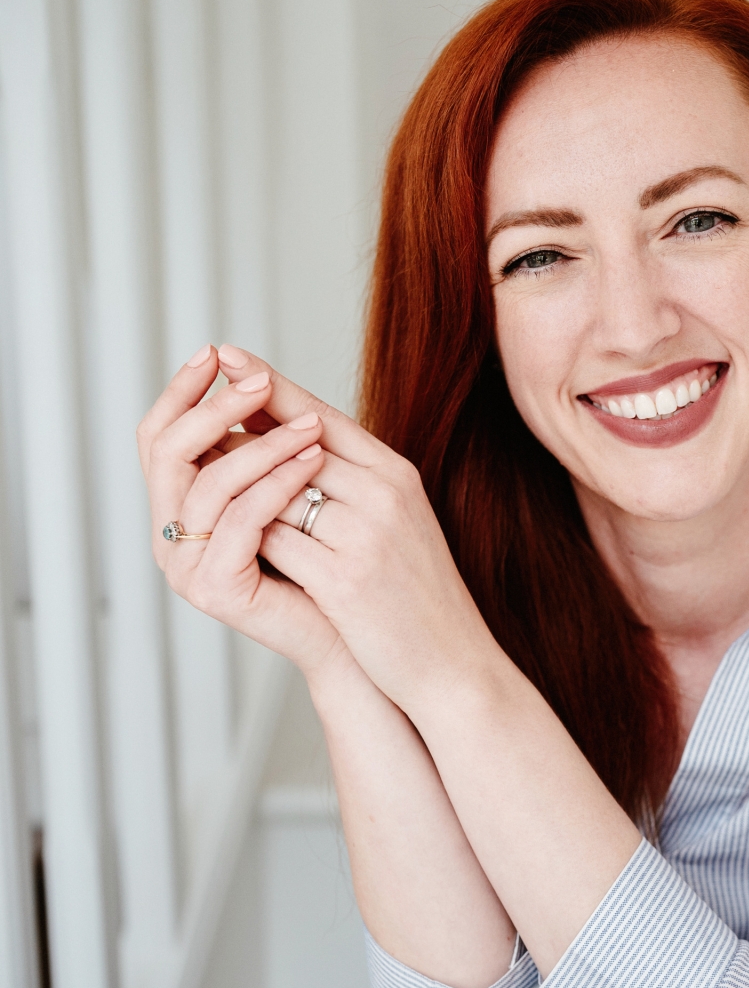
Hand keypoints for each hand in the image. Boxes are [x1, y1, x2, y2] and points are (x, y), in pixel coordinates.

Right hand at [137, 345, 346, 674]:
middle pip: (169, 450)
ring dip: (262, 443)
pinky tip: (313, 461)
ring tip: (310, 424)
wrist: (351, 636)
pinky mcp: (215, 589)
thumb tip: (253, 369)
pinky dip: (278, 483)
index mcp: (179, 507)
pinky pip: (241, 520)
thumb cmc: (327, 565)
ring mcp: (187, 565)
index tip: (218, 351)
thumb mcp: (290, 488)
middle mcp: (171, 535)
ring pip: (210, 481)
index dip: (182, 390)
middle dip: (218, 408)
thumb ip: (264, 444)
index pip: (158, 435)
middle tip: (261, 380)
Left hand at [213, 345, 486, 709]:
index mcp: (396, 474)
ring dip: (235, 484)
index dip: (270, 383)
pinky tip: (221, 532)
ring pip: (277, 489)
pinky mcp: (346, 579)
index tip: (227, 354)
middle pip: (294, 441)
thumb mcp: (398, 523)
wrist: (454, 663)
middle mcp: (384, 494)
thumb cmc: (418, 597)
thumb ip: (352, 482)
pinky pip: (276, 541)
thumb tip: (288, 441)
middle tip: (190, 412)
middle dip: (237, 428)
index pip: (322, 414)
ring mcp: (366, 535)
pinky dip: (246, 533)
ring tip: (196, 473)